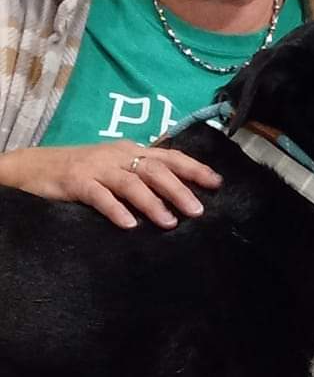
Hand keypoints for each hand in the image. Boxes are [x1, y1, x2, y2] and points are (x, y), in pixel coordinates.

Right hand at [0, 141, 222, 228]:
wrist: (33, 168)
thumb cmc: (80, 171)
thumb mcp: (114, 168)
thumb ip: (141, 177)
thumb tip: (177, 196)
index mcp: (129, 151)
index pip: (168, 157)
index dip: (193, 169)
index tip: (217, 184)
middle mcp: (117, 156)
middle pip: (154, 169)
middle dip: (179, 189)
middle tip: (197, 211)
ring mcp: (96, 168)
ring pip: (131, 182)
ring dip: (152, 202)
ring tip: (169, 223)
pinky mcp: (76, 182)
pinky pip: (100, 196)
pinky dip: (116, 210)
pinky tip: (129, 225)